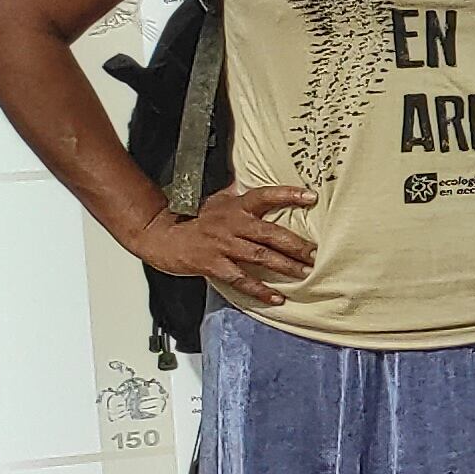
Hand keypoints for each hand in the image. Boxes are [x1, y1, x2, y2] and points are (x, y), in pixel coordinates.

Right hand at [123, 183, 313, 303]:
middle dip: (296, 245)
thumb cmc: (192, 217)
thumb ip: (239, 194)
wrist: (159, 235)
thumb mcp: (217, 200)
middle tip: (315, 253)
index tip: (311, 196)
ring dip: (284, 266)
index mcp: (236, 206)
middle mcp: (232, 224)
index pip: (266, 195)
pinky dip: (260, 289)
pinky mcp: (213, 264)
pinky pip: (241, 279)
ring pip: (260, 256)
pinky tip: (277, 297)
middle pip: (270, 233)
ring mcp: (222, 245)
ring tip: (305, 273)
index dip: (288, 194)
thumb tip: (253, 176)